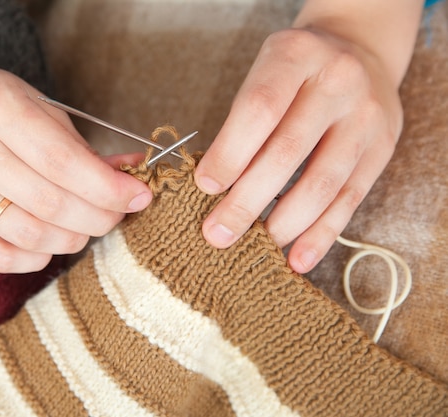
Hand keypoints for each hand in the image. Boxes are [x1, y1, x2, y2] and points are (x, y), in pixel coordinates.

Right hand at [0, 67, 151, 272]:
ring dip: (72, 239)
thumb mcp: (38, 106)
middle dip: (99, 217)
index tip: (139, 196)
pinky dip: (37, 257)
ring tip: (86, 226)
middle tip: (117, 214)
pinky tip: (52, 241)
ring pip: (27, 234)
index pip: (63, 162)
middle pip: (50, 203)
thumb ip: (83, 147)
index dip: (109, 188)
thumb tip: (132, 178)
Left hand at [194, 27, 404, 272]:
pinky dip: (321, 234)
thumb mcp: (264, 71)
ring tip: (253, 247)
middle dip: (247, 200)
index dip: (229, 153)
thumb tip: (213, 188)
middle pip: (287, 152)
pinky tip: (298, 258)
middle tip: (217, 233)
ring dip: (284, 225)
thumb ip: (244, 120)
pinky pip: (349, 200)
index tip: (204, 186)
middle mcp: (337, 82)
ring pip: (322, 183)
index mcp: (296, 55)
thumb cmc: (295, 71)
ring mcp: (366, 117)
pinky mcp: (382, 149)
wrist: (359, 50)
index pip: (259, 109)